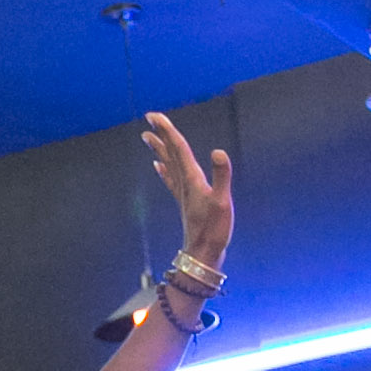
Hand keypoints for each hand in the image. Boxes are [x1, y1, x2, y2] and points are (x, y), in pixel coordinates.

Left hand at [142, 110, 233, 265]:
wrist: (203, 254)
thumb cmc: (214, 230)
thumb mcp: (222, 202)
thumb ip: (221, 176)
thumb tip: (218, 152)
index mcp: (193, 179)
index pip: (179, 148)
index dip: (168, 130)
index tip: (155, 116)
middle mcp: (184, 183)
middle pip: (170, 153)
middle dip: (161, 135)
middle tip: (149, 119)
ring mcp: (183, 193)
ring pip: (168, 164)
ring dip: (159, 149)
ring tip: (148, 136)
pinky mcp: (185, 202)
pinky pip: (172, 180)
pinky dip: (164, 170)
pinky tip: (158, 166)